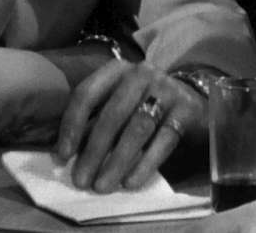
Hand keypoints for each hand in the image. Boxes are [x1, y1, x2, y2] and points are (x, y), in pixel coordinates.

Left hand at [55, 60, 203, 192]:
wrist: (192, 100)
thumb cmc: (144, 105)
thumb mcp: (117, 103)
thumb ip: (93, 120)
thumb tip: (64, 153)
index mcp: (117, 70)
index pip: (88, 93)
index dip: (72, 125)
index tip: (63, 155)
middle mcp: (142, 74)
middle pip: (113, 114)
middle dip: (94, 150)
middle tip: (81, 180)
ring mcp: (167, 89)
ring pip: (138, 128)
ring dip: (117, 160)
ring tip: (102, 186)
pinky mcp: (186, 109)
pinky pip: (163, 140)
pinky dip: (145, 163)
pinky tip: (131, 182)